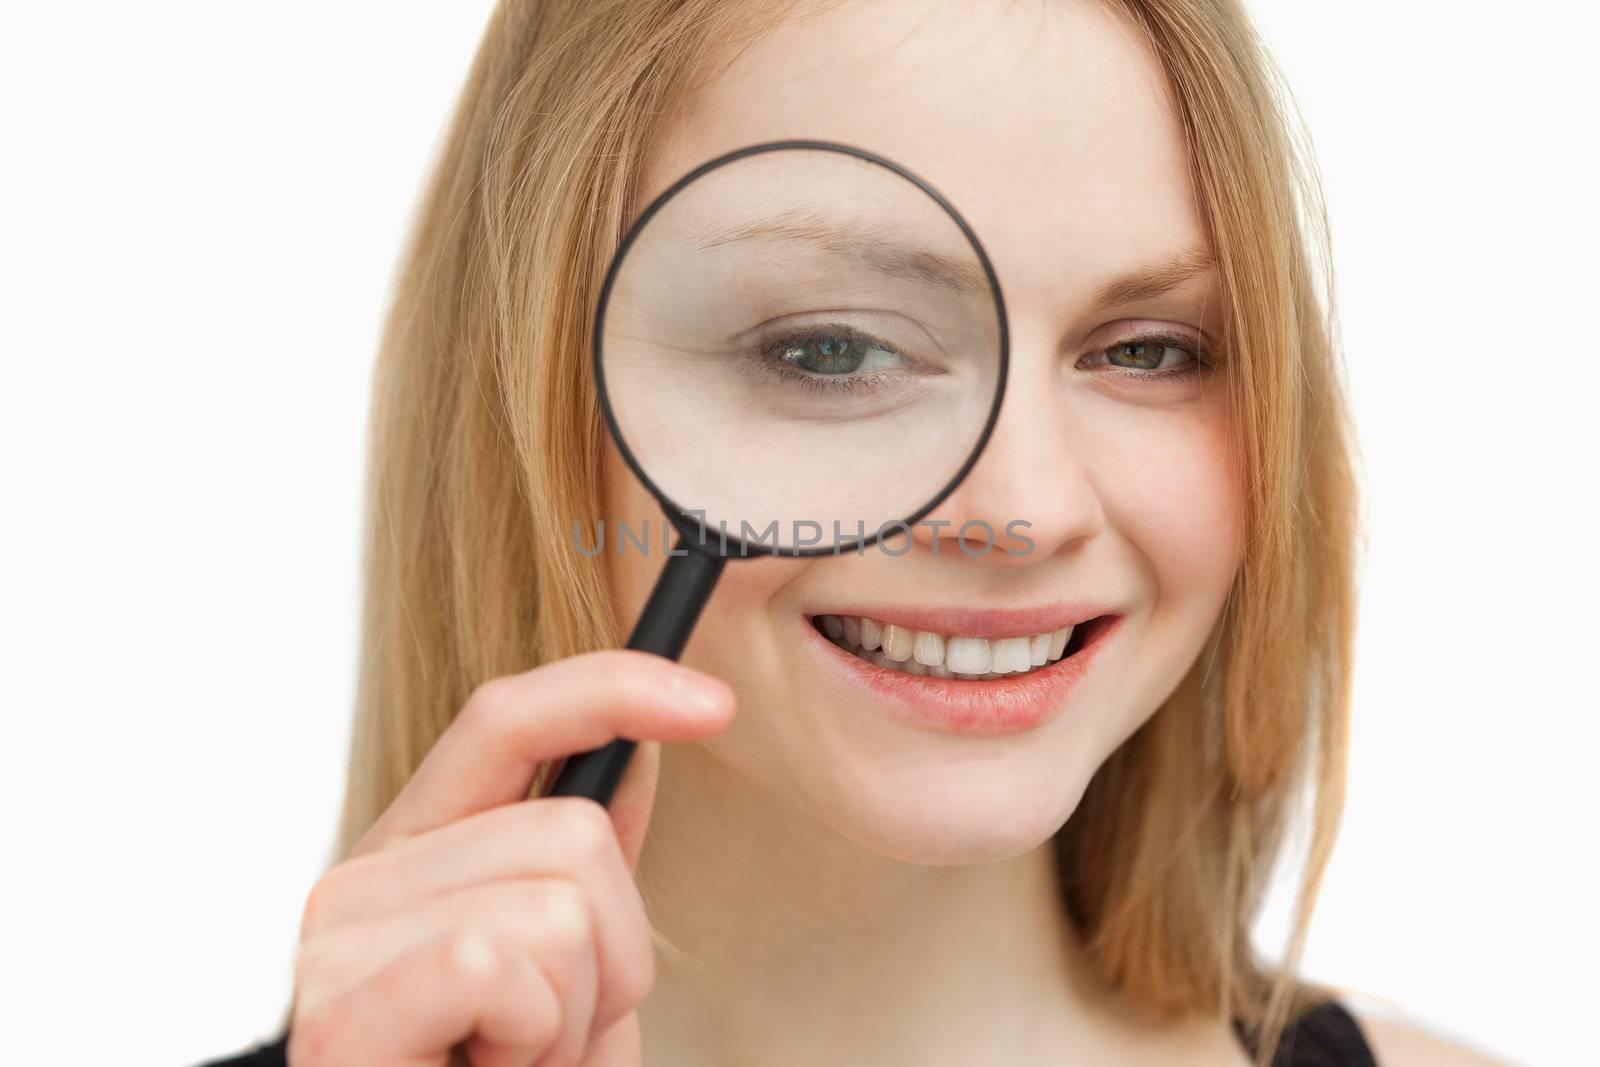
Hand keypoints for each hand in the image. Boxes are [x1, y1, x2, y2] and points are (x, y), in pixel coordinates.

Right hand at [287, 650, 735, 1066]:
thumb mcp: (570, 972)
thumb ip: (584, 868)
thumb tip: (641, 751)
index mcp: (418, 855)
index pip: (506, 720)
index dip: (611, 689)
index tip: (713, 704)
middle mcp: (363, 879)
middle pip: (574, 831)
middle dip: (613, 954)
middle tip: (547, 1038)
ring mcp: (340, 943)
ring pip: (556, 904)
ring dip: (573, 1016)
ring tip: (512, 1065)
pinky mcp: (339, 1015)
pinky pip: (498, 963)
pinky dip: (531, 1040)